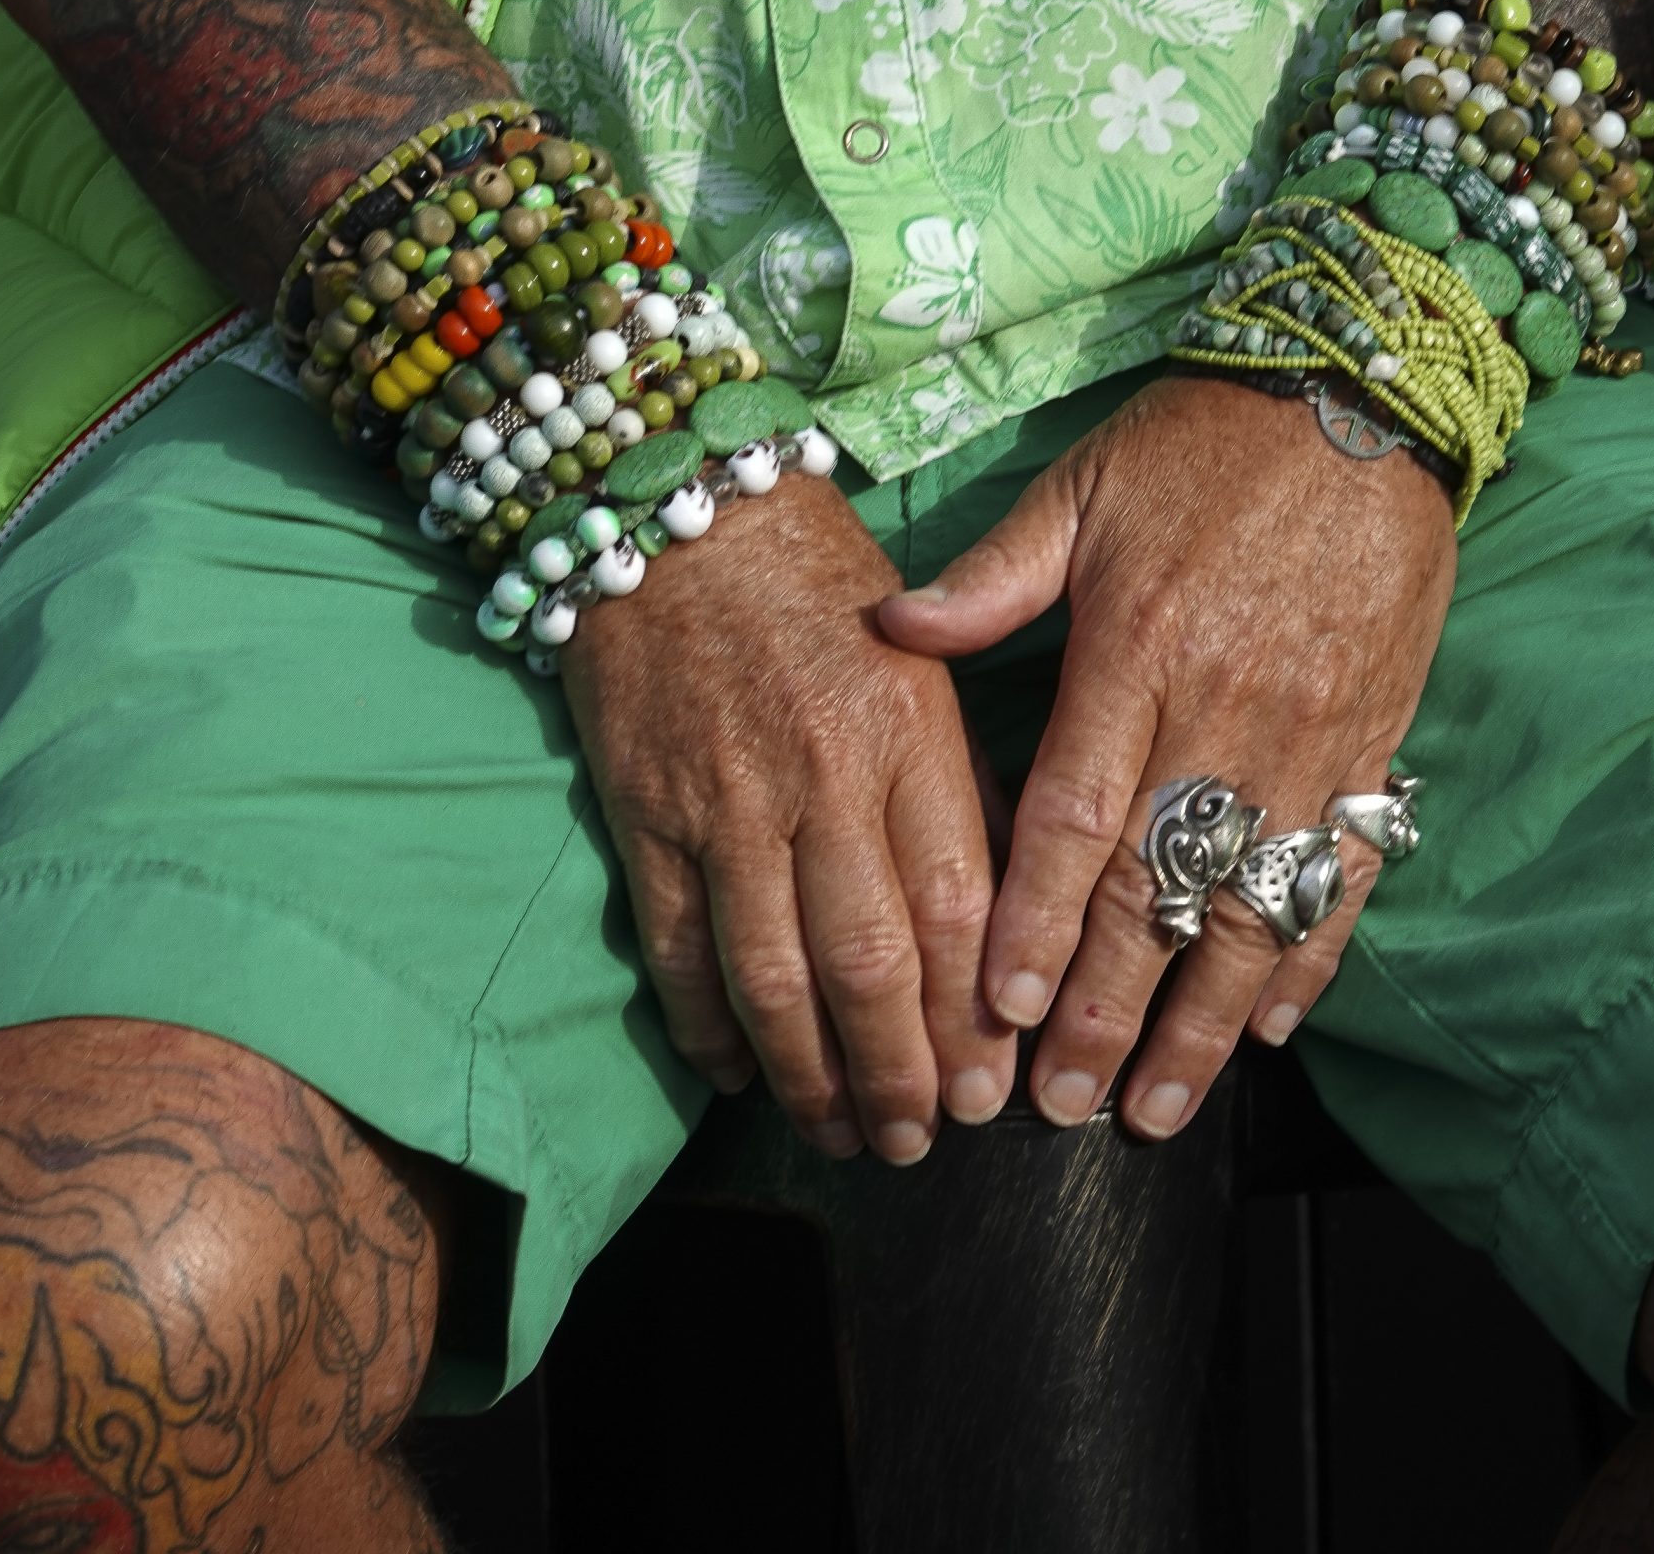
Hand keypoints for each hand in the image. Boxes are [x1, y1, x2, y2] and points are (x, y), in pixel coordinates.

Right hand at [565, 478, 1012, 1162]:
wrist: (677, 510)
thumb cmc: (822, 584)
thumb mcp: (924, 660)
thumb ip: (962, 782)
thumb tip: (1005, 916)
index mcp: (909, 732)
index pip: (956, 906)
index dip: (975, 1016)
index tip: (996, 1087)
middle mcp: (822, 776)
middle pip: (869, 962)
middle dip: (902, 1072)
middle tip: (924, 1142)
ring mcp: (727, 801)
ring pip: (772, 974)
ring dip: (811, 1075)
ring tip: (844, 1134)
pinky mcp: (647, 812)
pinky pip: (678, 945)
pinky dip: (706, 1023)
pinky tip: (738, 1075)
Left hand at [879, 376, 1454, 1137]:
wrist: (1362, 396)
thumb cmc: (1201, 444)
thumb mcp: (1080, 488)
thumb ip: (991, 577)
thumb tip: (888, 627)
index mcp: (1137, 650)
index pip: (1075, 817)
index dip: (1035, 922)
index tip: (999, 1013)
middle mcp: (1224, 710)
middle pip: (1157, 888)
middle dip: (1106, 1006)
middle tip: (1064, 1105)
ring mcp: (1309, 736)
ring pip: (1252, 905)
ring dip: (1205, 1020)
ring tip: (1158, 1105)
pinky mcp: (1373, 740)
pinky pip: (1342, 869)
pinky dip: (1311, 955)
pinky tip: (1275, 1026)